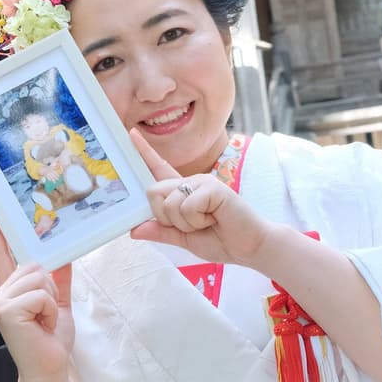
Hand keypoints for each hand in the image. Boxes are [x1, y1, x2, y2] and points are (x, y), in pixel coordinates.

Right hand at [0, 213, 73, 380]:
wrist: (49, 369)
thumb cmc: (51, 340)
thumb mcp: (59, 303)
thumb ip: (59, 278)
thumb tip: (65, 254)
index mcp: (11, 290)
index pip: (4, 256)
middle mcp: (0, 292)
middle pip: (33, 265)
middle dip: (49, 287)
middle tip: (45, 314)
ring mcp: (0, 300)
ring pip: (38, 277)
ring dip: (50, 300)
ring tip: (43, 321)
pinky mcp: (5, 308)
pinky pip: (39, 293)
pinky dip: (48, 309)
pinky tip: (40, 325)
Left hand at [128, 129, 273, 265]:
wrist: (250, 247)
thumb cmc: (221, 239)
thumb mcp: (184, 239)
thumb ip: (161, 232)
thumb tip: (133, 230)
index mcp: (183, 191)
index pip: (159, 168)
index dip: (144, 152)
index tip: (131, 133)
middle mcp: (191, 181)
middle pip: (153, 191)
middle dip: (166, 217)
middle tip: (192, 225)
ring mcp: (202, 182)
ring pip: (169, 202)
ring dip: (184, 223)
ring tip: (207, 222)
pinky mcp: (213, 187)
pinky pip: (186, 206)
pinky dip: (196, 221)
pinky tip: (214, 219)